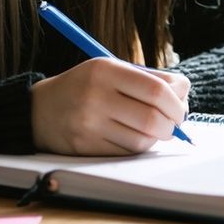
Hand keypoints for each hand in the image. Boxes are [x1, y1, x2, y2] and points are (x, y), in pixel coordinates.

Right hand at [30, 58, 190, 154]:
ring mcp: (88, 125)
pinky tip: (134, 137)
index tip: (181, 109)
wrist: (39, 110)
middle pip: (153, 118)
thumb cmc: (87, 87)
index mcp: (105, 70)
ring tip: (153, 129)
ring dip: (156, 137)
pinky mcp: (84, 148)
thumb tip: (184, 96)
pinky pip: (126, 153)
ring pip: (143, 140)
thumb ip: (148, 79)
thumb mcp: (111, 70)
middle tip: (174, 123)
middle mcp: (95, 97)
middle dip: (172, 124)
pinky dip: (139, 147)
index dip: (177, 103)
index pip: (157, 90)